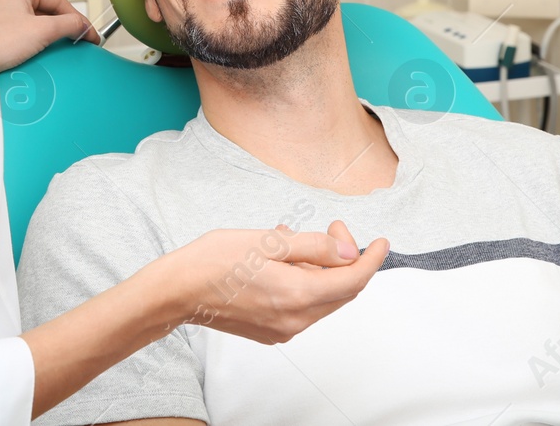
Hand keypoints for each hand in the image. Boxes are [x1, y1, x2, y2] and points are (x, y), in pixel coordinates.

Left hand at [0, 0, 100, 72]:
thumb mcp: (43, 31)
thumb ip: (68, 25)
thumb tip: (83, 26)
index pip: (58, 0)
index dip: (77, 18)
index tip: (88, 33)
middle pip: (45, 10)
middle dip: (61, 26)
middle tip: (76, 40)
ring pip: (33, 20)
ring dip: (47, 34)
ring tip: (57, 47)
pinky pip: (20, 30)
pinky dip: (32, 39)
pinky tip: (37, 51)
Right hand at [155, 222, 388, 343]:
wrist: (178, 291)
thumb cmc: (215, 260)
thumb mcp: (268, 241)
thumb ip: (314, 247)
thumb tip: (349, 250)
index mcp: (297, 296)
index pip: (353, 281)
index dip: (372, 260)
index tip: (381, 242)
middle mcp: (295, 320)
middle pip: (340, 292)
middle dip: (345, 259)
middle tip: (333, 228)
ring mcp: (282, 330)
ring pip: (321, 299)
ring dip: (322, 269)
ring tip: (297, 239)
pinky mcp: (270, 331)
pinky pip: (301, 306)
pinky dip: (304, 282)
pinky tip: (284, 260)